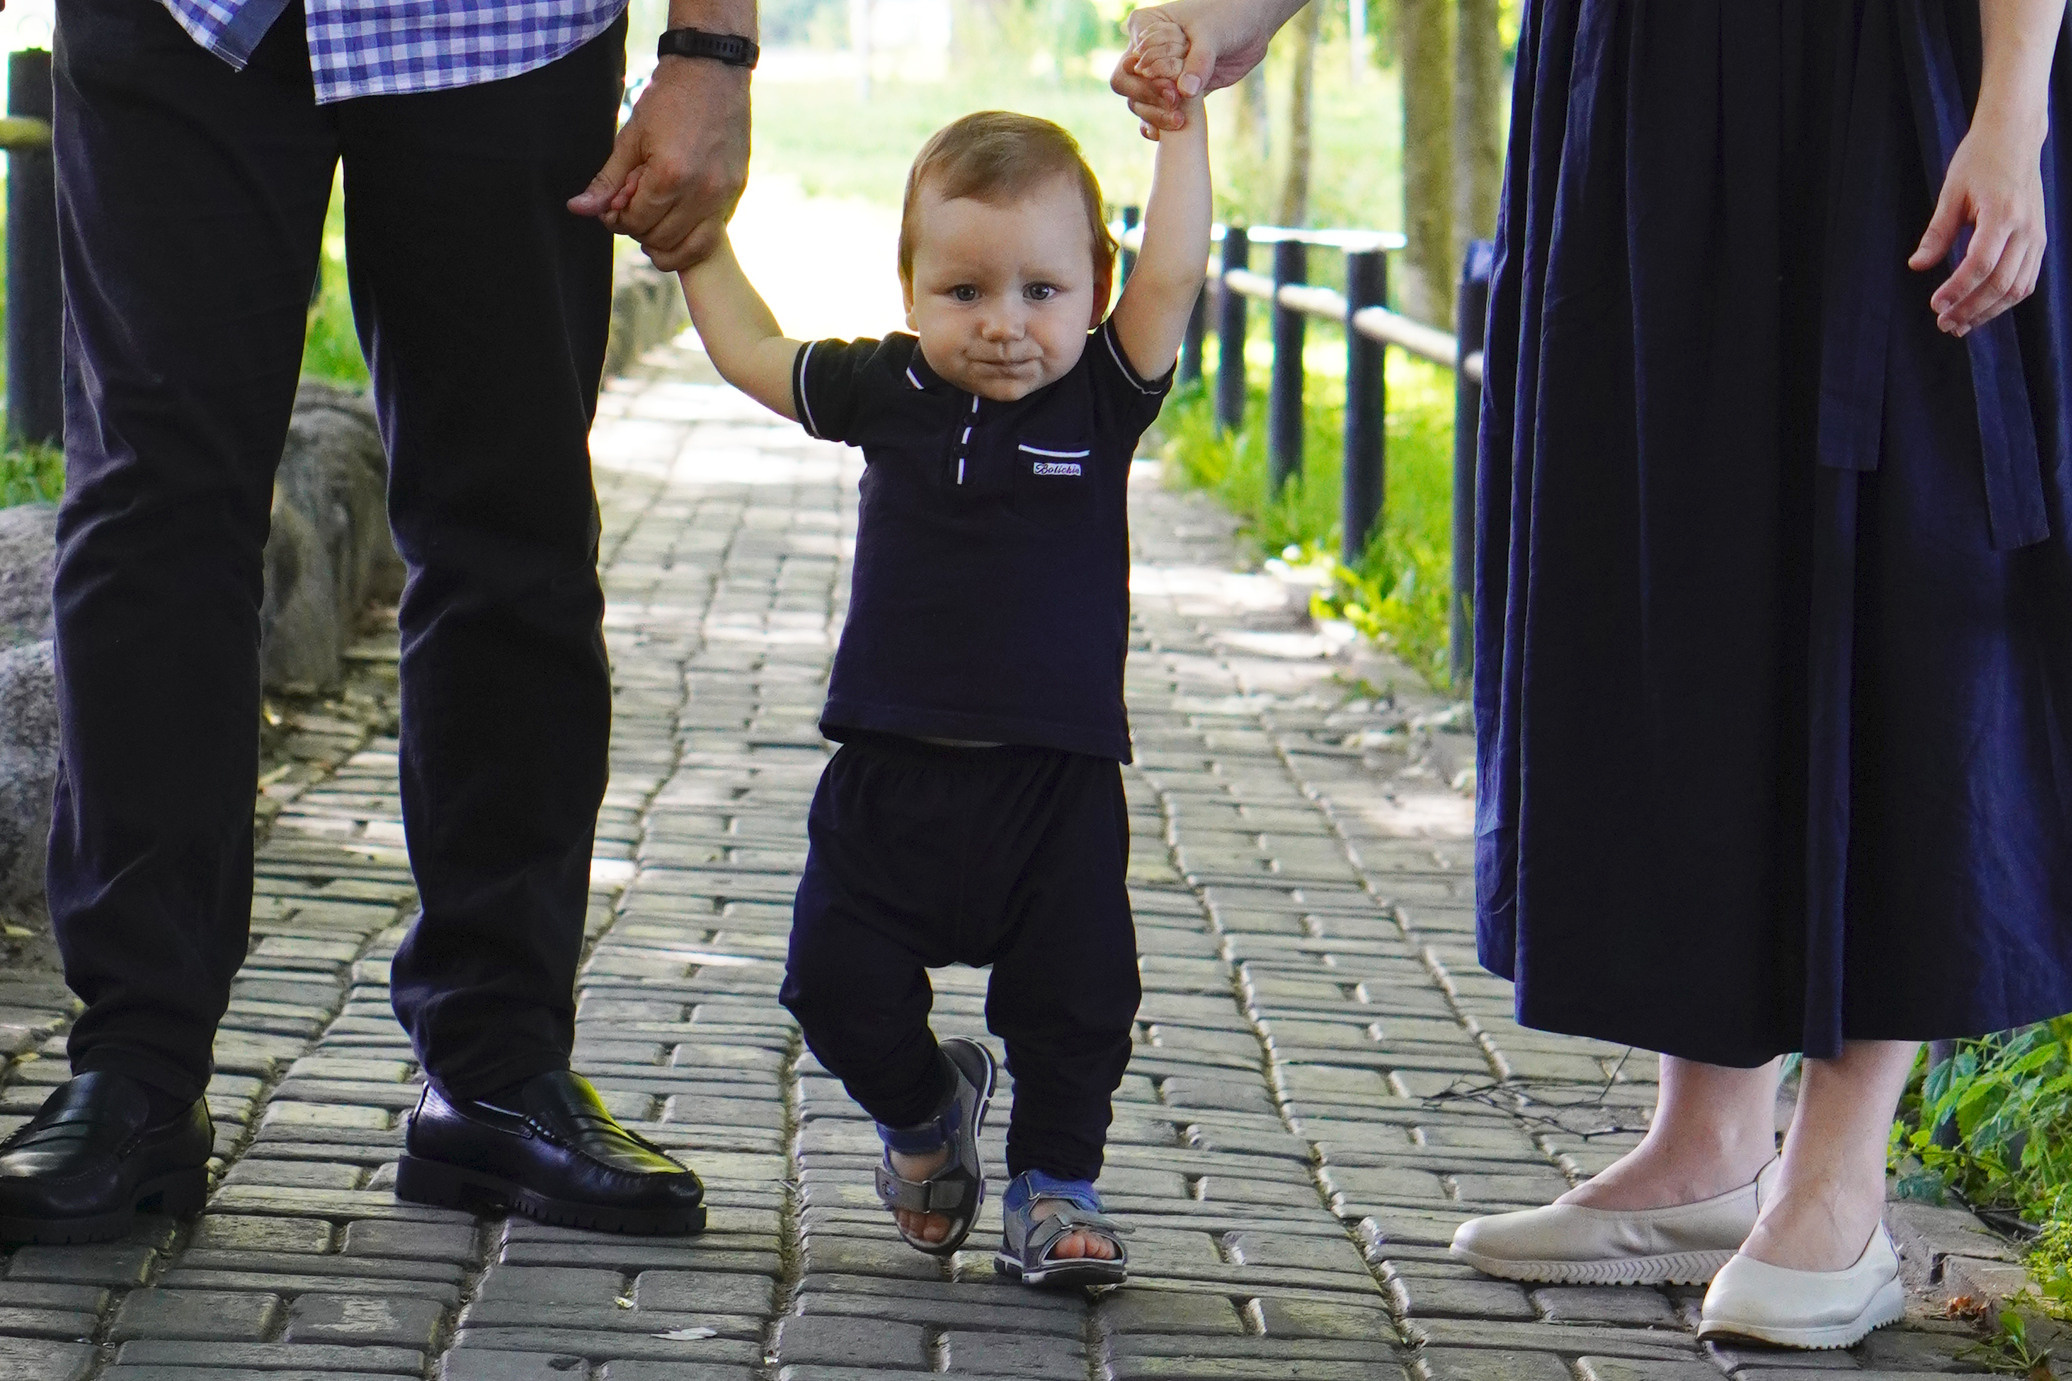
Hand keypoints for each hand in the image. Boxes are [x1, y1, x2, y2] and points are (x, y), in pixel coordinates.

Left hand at [568, 55, 750, 272]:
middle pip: (662, 240)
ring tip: (655, 221)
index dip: (619, 218)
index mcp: (670, 176)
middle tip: (635, 208)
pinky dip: (691, 235)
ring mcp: (724, 195)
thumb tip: (578, 209)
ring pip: (692, 249)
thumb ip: (607, 180)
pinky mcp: (737, 193)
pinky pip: (713, 234)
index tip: (617, 202)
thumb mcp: (630, 138)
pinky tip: (678, 216)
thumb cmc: (669, 99)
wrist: (713, 71)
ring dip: (667, 242)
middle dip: (641, 230)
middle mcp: (702, 192)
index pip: (637, 223)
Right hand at [1110, 0, 1302, 136]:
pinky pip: (1158, 113)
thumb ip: (1199, 61)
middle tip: (1176, 105)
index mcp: (1145, 29)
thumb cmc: (1228, 16)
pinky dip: (1158, 125)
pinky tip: (1163, 135)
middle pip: (1128, 87)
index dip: (1144, 80)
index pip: (1129, 63)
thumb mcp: (1211, 33)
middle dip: (1148, 101)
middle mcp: (1146, 53)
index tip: (1170, 88)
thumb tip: (1186, 92)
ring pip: (1141, 104)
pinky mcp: (1176, 92)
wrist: (1252, 26)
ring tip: (1180, 120)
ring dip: (1156, 116)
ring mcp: (1159, 74)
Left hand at [1910, 109, 2047, 336]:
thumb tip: (1917, 266)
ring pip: (2018, 287)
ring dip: (1988, 311)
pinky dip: (2005, 300)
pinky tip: (1981, 309)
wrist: (2015, 138)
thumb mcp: (1951, 192)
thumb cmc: (1980, 160)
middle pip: (2000, 283)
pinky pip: (2027, 279)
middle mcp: (2026, 228)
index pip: (1980, 264)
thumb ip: (1937, 232)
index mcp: (2003, 214)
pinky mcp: (2039, 240)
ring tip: (1959, 324)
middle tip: (1943, 323)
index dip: (1958, 290)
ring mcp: (2037, 236)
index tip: (1935, 305)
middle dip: (1970, 308)